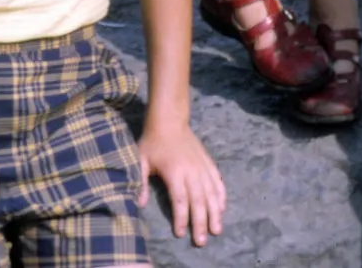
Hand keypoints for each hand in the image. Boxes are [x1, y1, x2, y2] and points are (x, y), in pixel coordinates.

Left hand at [138, 120, 225, 246]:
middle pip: (198, 200)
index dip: (181, 217)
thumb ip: (140, 182)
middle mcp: (191, 170)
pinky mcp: (208, 162)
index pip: (180, 199)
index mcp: (175, 171)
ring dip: (215, 212)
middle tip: (202, 241)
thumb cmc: (152, 142)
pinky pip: (217, 181)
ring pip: (211, 193)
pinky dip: (221, 195)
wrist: (169, 120)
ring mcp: (202, 166)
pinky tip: (223, 208)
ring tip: (217, 229)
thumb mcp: (140, 160)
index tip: (181, 233)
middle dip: (200, 222)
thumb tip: (138, 204)